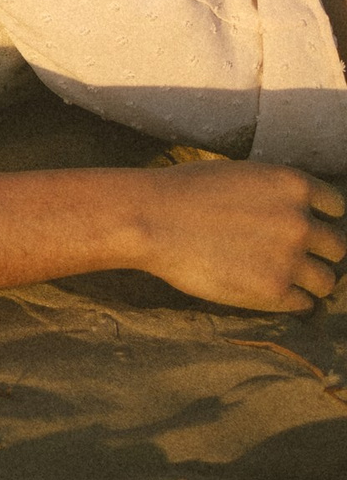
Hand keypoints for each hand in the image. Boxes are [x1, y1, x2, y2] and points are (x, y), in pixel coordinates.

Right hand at [134, 160, 343, 310]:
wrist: (152, 220)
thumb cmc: (185, 192)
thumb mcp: (241, 175)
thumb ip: (276, 194)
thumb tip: (295, 212)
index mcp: (293, 185)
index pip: (336, 207)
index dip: (321, 219)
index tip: (306, 228)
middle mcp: (301, 222)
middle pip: (337, 247)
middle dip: (318, 252)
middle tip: (293, 257)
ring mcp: (291, 258)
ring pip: (327, 281)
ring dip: (310, 281)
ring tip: (284, 279)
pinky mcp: (275, 291)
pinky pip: (304, 304)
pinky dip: (292, 301)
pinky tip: (269, 292)